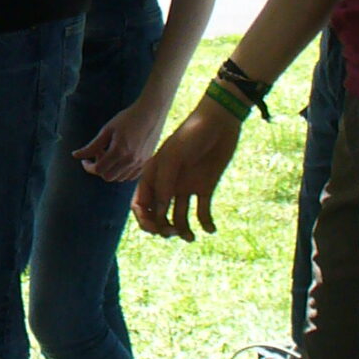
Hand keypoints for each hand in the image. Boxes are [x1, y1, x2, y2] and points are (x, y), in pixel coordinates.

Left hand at [73, 98, 165, 183]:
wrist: (151, 113)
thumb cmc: (127, 118)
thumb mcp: (107, 130)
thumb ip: (92, 146)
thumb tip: (75, 155)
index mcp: (119, 151)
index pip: (99, 169)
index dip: (89, 166)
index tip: (85, 160)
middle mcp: (130, 160)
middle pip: (108, 177)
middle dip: (99, 169)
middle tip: (98, 155)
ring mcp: (140, 163)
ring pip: (120, 178)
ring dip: (111, 171)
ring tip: (110, 155)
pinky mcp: (146, 162)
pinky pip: (131, 176)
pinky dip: (122, 172)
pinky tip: (119, 160)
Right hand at [133, 98, 240, 238]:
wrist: (218, 122)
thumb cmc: (191, 135)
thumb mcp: (173, 158)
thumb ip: (164, 185)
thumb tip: (160, 213)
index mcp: (152, 175)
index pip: (140, 205)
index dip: (144, 220)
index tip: (156, 229)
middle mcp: (167, 184)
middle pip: (158, 214)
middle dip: (162, 227)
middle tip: (173, 232)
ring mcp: (186, 186)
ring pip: (179, 217)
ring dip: (182, 230)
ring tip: (191, 237)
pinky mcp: (205, 187)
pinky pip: (202, 211)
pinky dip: (206, 223)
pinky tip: (210, 229)